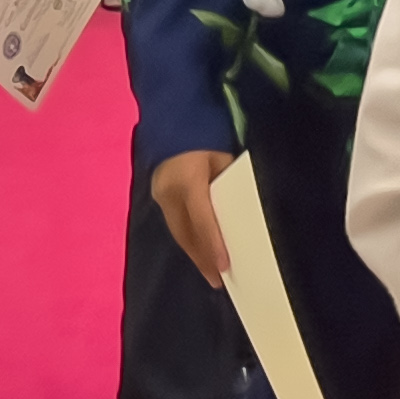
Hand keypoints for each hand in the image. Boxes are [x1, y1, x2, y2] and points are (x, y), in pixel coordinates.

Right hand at [150, 148, 235, 280]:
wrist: (173, 118)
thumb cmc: (206, 136)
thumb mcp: (224, 156)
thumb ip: (229, 183)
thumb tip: (241, 210)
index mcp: (188, 180)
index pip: (202, 218)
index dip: (213, 244)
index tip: (224, 266)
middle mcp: (168, 191)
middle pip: (186, 233)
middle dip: (202, 258)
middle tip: (217, 281)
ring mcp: (160, 194)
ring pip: (178, 232)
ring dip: (194, 253)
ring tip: (209, 273)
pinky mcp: (158, 195)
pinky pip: (175, 223)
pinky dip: (188, 239)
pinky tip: (199, 252)